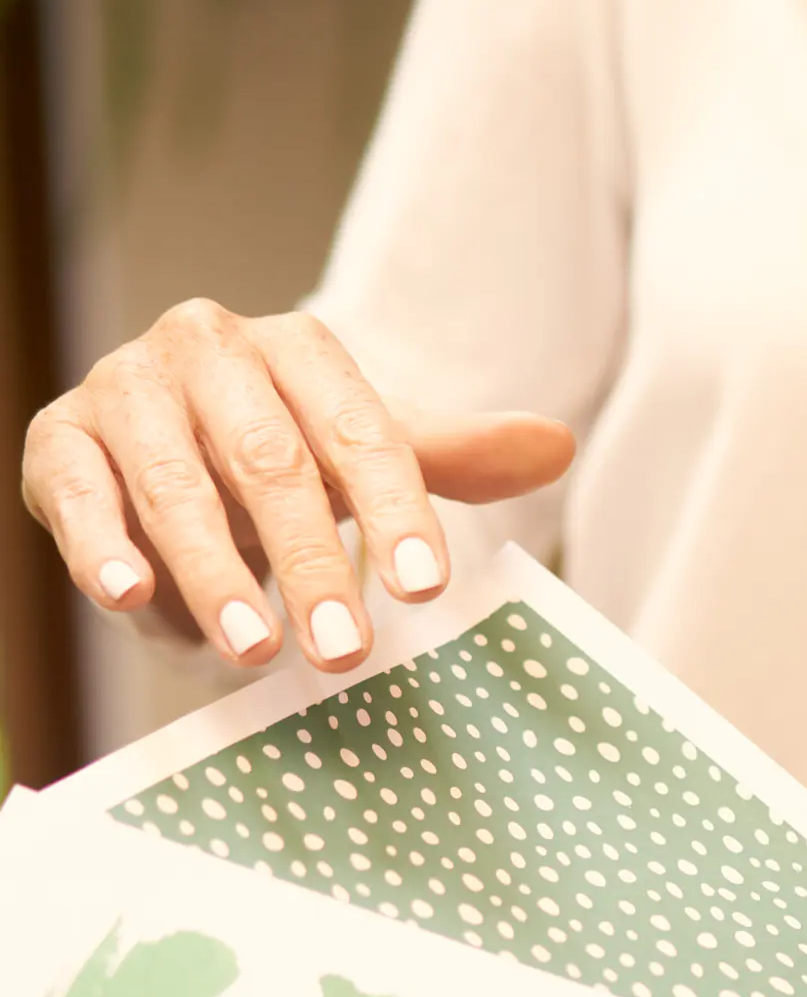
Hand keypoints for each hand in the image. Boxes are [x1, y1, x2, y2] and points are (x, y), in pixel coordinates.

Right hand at [23, 297, 573, 671]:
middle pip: (269, 462)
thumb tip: (556, 445)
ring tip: (254, 649)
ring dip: (215, 574)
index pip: (359, 431)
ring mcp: (126, 390)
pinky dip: (102, 544)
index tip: (426, 590)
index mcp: (297, 347)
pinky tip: (128, 594)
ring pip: (174, 486)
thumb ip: (451, 457)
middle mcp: (208, 350)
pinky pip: (80, 493)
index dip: (396, 511)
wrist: (159, 437)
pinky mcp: (61, 439)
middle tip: (345, 649)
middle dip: (311, 563)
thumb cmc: (279, 452)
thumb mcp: (367, 451)